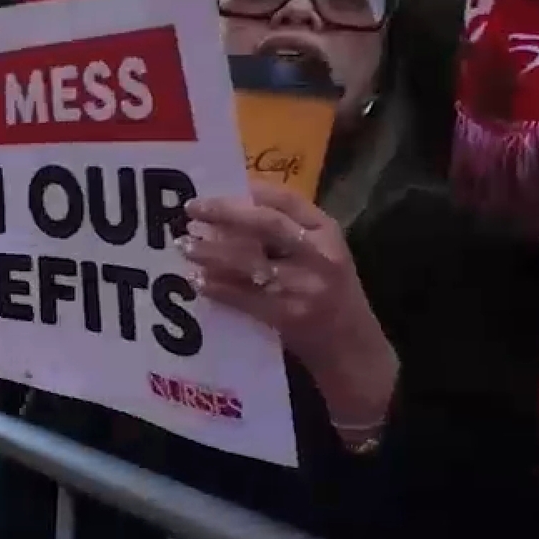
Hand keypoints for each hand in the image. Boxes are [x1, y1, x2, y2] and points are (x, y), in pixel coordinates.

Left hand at [183, 182, 397, 426]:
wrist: (352, 350)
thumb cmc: (330, 294)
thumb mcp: (322, 254)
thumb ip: (288, 231)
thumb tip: (230, 208)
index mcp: (328, 232)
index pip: (287, 200)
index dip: (247, 191)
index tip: (216, 188)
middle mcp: (320, 255)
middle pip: (267, 224)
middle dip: (225, 213)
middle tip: (192, 209)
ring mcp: (305, 287)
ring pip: (250, 261)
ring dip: (212, 252)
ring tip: (185, 245)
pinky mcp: (289, 316)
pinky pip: (243, 297)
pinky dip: (217, 287)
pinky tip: (196, 281)